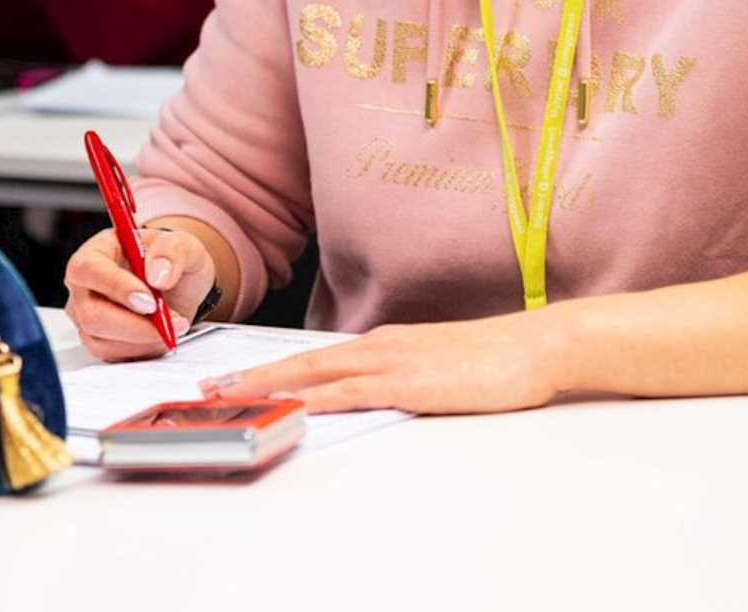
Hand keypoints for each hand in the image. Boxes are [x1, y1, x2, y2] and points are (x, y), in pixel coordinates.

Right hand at [62, 224, 214, 361]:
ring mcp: (87, 313)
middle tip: (169, 322)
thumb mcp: (182, 244)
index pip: (89, 268)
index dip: (117, 287)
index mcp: (97, 251)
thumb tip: (158, 274)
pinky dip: (140, 350)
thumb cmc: (170, 260)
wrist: (177, 284)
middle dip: (134, 324)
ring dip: (142, 339)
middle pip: (91, 313)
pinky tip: (159, 336)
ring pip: (100, 339)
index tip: (150, 302)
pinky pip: (111, 354)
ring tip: (171, 326)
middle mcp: (84, 284)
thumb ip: (172, 251)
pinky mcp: (97, 338)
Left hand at [198, 309, 569, 414]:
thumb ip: (406, 381)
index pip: (320, 357)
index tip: (240, 378)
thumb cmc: (498, 361)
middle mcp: (382, 346)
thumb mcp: (440, 370)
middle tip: (211, 388)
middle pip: (305, 361)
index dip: (276, 368)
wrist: (536, 346)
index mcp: (389, 343)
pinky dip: (314, 396)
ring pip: (316, 372)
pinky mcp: (408, 383)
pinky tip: (291, 404)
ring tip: (231, 396)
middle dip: (255, 375)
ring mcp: (393, 361)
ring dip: (270, 383)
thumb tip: (379, 399)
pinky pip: (350, 391)